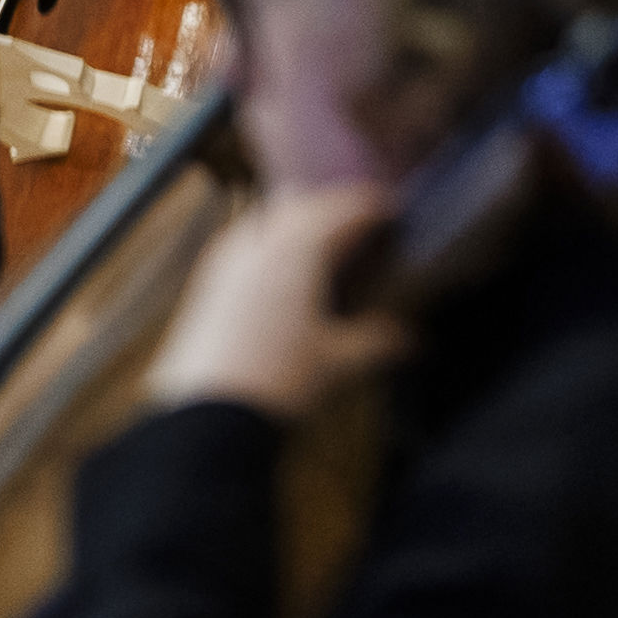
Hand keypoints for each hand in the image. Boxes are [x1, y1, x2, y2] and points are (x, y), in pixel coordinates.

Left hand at [149, 181, 408, 417]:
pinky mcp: (207, 284)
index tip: (392, 209)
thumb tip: (410, 340)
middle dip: (333, 205)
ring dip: (295, 217)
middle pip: (304, 202)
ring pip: (266, 216)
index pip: (344, 210)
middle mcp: (263, 245)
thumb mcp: (338, 364)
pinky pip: (239, 241)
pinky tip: (270, 265)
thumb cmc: (280, 382)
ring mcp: (229, 262)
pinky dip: (262, 239)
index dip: (372, 205)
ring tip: (316, 238)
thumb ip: (376, 342)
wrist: (208, 414)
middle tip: (360, 222)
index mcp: (301, 253)